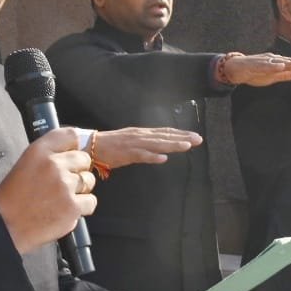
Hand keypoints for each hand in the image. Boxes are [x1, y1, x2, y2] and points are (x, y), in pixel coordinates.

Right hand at [0, 127, 94, 254]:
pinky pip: (91, 201)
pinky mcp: (73, 206)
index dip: (75, 146)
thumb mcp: (25, 164)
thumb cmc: (13, 198)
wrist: (6, 225)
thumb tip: (74, 150)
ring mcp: (65, 186)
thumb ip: (49, 155)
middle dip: (78, 170)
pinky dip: (82, 208)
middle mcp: (53, 165)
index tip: (74, 153)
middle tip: (64, 183)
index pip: (70, 136)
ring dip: (80, 190)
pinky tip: (65, 210)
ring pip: (89, 181)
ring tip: (61, 198)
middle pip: (84, 159)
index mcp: (38, 151)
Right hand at [88, 127, 202, 166]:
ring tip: (186, 146)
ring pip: (156, 144)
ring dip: (172, 145)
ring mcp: (134, 144)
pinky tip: (163, 159)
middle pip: (165, 137)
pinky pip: (141, 156)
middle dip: (182, 138)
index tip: (195, 136)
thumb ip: (148, 145)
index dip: (181, 134)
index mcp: (143, 133)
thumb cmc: (112, 146)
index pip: (166, 132)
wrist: (92, 145)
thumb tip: (162, 151)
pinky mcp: (126, 153)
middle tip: (198, 139)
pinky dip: (152, 157)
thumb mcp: (133, 142)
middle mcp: (141, 136)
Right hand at [221, 54, 290, 86]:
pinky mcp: (255, 65)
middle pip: (287, 61)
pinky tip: (279, 67)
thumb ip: (289, 75)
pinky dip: (272, 66)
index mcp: (277, 63)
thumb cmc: (256, 72)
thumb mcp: (275, 76)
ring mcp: (263, 62)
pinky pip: (264, 66)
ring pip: (278, 63)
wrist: (236, 68)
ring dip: (289, 63)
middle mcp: (272, 60)